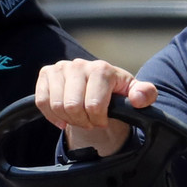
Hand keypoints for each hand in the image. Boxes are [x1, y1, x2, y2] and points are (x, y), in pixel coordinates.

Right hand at [35, 58, 157, 157]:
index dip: (97, 120)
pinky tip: (63, 117)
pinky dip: (51, 115)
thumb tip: (138, 98)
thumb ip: (145, 94)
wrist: (99, 86)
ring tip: (78, 118)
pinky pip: (41, 101)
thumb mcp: (135, 94)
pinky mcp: (46, 73)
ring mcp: (61, 67)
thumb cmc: (117, 91)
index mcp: (102, 69)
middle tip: (89, 121)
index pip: (93, 105)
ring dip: (68, 119)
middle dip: (82, 121)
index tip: (102, 120)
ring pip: (57, 105)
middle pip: (72, 106)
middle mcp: (80, 64)